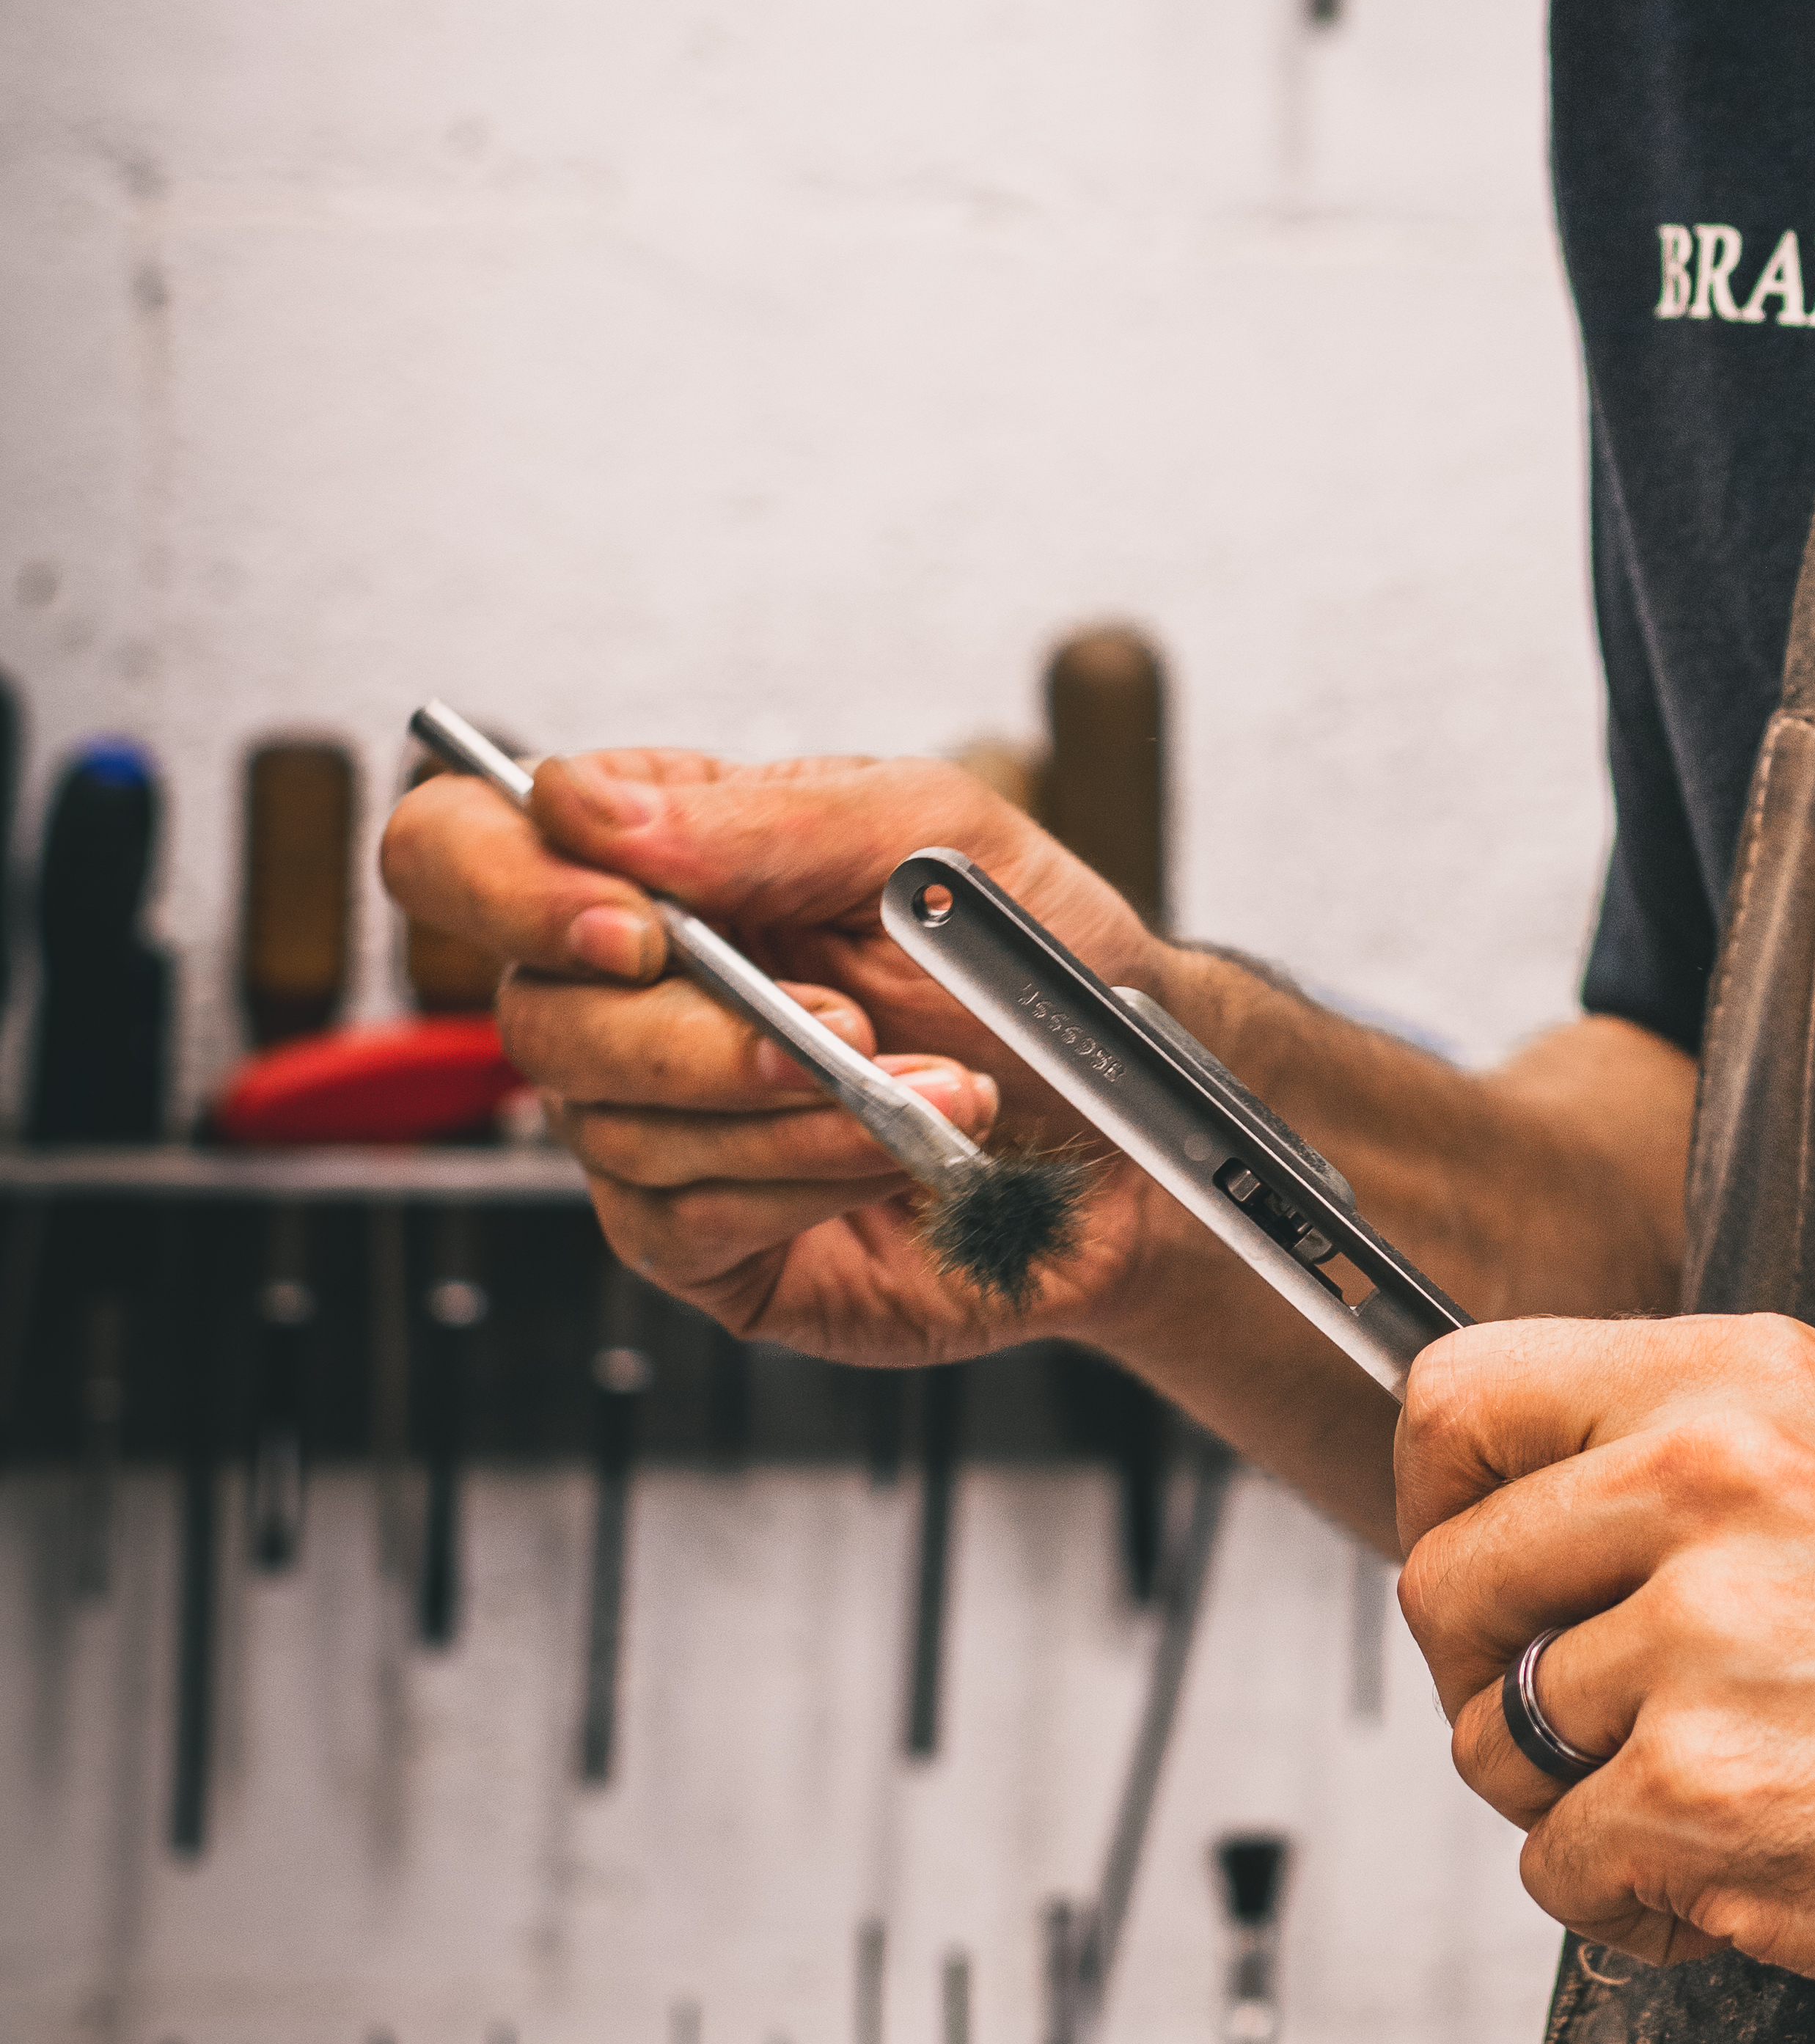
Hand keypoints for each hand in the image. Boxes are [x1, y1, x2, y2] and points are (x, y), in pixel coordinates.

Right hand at [382, 743, 1192, 1370]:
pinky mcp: (698, 1238)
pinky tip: (902, 1148)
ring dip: (791, 1109)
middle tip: (843, 1024)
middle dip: (695, 1033)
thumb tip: (585, 805)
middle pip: (531, 1017)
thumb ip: (761, 819)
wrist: (1127, 1112)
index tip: (636, 925)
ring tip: (933, 1082)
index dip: (506, 888)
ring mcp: (649, 1121)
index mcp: (651, 861)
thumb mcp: (926, 836)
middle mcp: (625, 991)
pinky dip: (805, 1179)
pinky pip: (682, 1219)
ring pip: (612, 1128)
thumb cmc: (1028, 959)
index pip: (460, 849)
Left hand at [1394, 1313, 1814, 2027]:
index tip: (1493, 1579)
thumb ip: (1706, 1453)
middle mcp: (1708, 1488)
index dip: (1444, 1505)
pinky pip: (1562, 1870)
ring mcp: (1705, 1646)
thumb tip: (1553, 1491)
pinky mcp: (1711, 1800)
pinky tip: (1747, 1874)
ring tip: (1712, 1802)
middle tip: (1598, 1728)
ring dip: (1578, 1804)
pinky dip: (1636, 1902)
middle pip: (1447, 1585)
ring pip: (1498, 1743)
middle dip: (1496, 1682)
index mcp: (1742, 1387)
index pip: (1459, 1399)